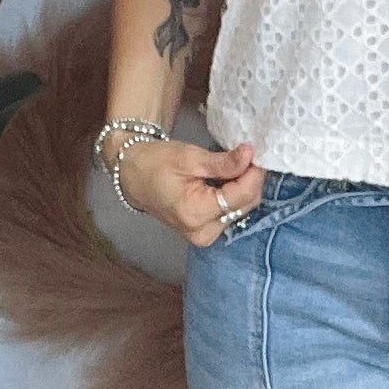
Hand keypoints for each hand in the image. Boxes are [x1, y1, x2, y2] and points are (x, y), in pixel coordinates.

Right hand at [111, 131, 261, 247]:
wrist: (134, 176)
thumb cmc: (156, 163)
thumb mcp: (190, 157)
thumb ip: (223, 162)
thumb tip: (250, 155)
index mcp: (195, 213)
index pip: (241, 196)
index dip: (254, 173)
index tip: (253, 152)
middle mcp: (202, 232)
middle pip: (244, 205)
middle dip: (249, 179)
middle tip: (244, 155)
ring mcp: (204, 235)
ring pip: (241, 209)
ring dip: (242, 186)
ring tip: (231, 166)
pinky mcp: (206, 233)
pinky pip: (231, 212)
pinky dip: (233, 195)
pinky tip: (225, 180)